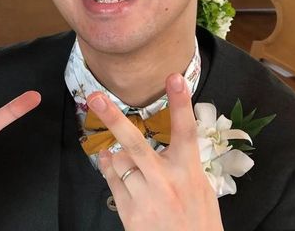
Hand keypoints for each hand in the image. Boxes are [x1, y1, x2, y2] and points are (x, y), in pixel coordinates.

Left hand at [89, 74, 222, 230]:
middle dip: (113, 118)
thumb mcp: (198, 189)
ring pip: (120, 161)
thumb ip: (177, 164)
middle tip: (95, 97)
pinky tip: (113, 164)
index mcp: (189, 172)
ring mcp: (146, 197)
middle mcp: (167, 181)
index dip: (181, 103)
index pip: (187, 132)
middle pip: (136, 144)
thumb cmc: (197, 221)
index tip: (175, 77)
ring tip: (131, 165)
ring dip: (120, 157)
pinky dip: (110, 168)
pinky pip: (112, 180)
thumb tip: (154, 144)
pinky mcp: (130, 212)